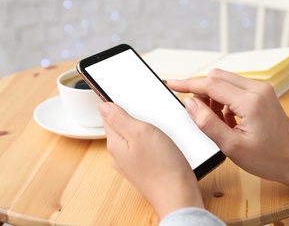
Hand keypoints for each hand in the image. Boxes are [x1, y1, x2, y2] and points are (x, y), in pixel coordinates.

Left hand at [99, 102, 203, 219]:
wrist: (178, 195)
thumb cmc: (162, 166)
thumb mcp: (140, 132)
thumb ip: (120, 118)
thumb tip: (104, 106)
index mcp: (115, 143)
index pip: (108, 115)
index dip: (118, 104)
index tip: (131, 99)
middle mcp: (120, 155)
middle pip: (121, 126)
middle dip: (133, 117)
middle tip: (150, 115)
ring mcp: (132, 163)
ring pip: (134, 137)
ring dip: (144, 129)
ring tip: (159, 129)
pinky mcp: (145, 168)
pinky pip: (144, 148)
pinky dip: (152, 141)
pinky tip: (163, 143)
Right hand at [168, 69, 288, 197]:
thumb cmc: (267, 158)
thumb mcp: (232, 146)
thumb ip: (208, 122)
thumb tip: (190, 104)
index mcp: (251, 102)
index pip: (211, 84)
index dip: (188, 84)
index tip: (172, 84)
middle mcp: (258, 89)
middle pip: (217, 77)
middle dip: (201, 91)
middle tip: (197, 113)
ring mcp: (262, 89)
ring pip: (226, 80)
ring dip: (213, 96)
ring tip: (217, 121)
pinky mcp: (262, 93)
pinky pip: (235, 87)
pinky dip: (224, 99)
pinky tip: (227, 119)